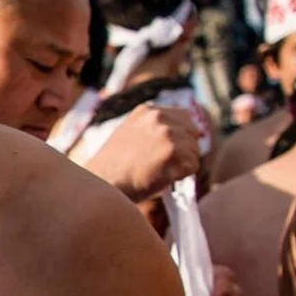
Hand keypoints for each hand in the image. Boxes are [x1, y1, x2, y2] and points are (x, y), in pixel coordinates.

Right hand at [85, 104, 201, 202]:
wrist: (101, 184)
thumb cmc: (112, 169)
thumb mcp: (129, 136)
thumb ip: (152, 130)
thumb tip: (183, 135)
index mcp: (147, 111)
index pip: (184, 116)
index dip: (181, 136)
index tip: (170, 150)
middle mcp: (159, 117)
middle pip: (192, 133)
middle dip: (183, 150)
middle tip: (162, 165)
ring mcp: (167, 133)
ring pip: (194, 151)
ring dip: (182, 164)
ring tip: (158, 173)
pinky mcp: (173, 152)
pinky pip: (193, 166)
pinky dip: (182, 176)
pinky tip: (161, 178)